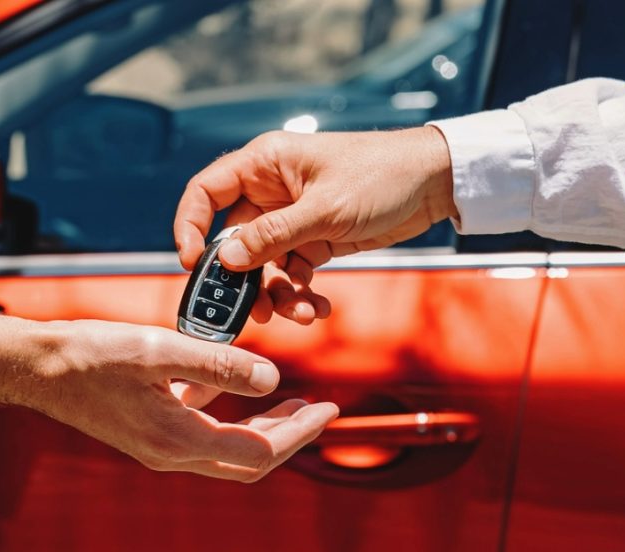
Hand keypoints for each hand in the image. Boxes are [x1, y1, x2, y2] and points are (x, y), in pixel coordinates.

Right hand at [27, 319, 337, 481]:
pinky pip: (203, 431)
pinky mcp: (150, 433)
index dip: (299, 433)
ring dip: (263, 428)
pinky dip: (229, 415)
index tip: (329, 411)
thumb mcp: (158, 349)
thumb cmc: (89, 354)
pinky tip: (235, 383)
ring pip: (228, 449)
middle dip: (290, 436)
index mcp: (178, 440)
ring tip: (292, 400)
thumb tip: (271, 378)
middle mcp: (172, 454)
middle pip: (249, 459)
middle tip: (320, 409)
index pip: (259, 451)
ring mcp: (160, 448)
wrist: (35, 367)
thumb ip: (218, 364)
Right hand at [173, 127, 455, 323]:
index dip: (190, 227)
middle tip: (254, 312)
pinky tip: (318, 308)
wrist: (434, 184)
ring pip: (266, 264)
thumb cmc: (380, 177)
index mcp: (264, 164)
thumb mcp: (324, 210)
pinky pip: (294, 272)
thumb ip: (273, 236)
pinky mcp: (316, 240)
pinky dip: (302, 292)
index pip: (206, 192)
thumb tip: (225, 260)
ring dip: (279, 293)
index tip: (192, 265)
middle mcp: (272, 191)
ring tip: (300, 314)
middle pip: (235, 241)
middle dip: (246, 279)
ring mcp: (294, 218)